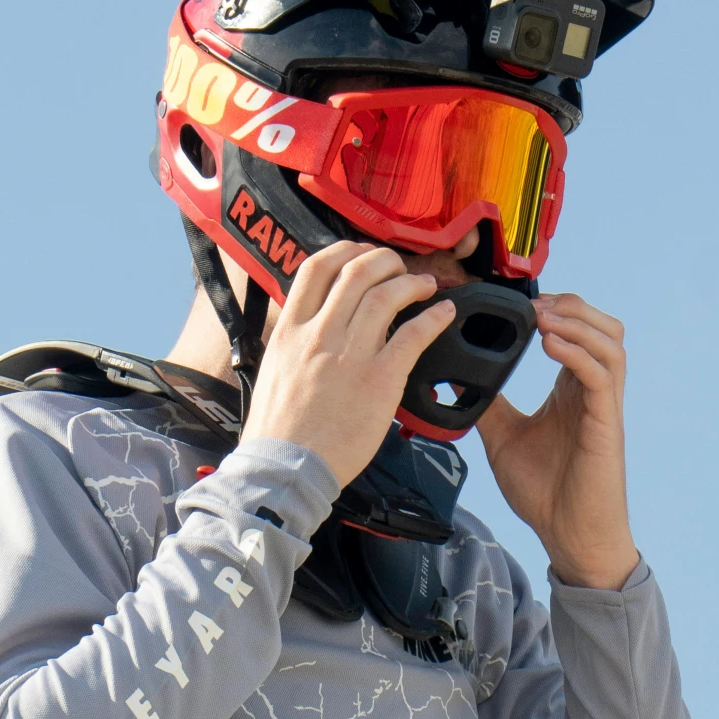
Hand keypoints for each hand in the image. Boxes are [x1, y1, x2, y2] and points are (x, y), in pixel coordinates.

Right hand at [240, 243, 453, 487]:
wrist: (287, 468)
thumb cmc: (280, 428)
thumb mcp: (274, 369)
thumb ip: (297, 341)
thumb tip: (316, 324)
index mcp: (290, 330)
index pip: (316, 268)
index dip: (345, 251)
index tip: (362, 254)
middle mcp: (319, 334)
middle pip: (356, 271)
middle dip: (384, 261)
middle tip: (398, 267)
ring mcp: (351, 354)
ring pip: (386, 295)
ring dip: (412, 282)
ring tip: (426, 284)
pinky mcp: (381, 378)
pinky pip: (414, 334)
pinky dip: (434, 317)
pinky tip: (444, 312)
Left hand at [477, 292, 640, 590]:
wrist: (568, 535)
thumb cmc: (545, 492)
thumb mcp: (504, 438)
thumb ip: (489, 405)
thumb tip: (457, 378)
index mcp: (571, 390)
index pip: (578, 332)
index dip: (557, 309)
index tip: (522, 303)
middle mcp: (592, 391)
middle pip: (604, 327)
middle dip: (573, 306)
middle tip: (536, 305)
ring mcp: (602, 406)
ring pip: (611, 343)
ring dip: (578, 322)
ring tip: (543, 317)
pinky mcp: (605, 423)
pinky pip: (601, 375)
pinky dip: (578, 352)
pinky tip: (550, 344)